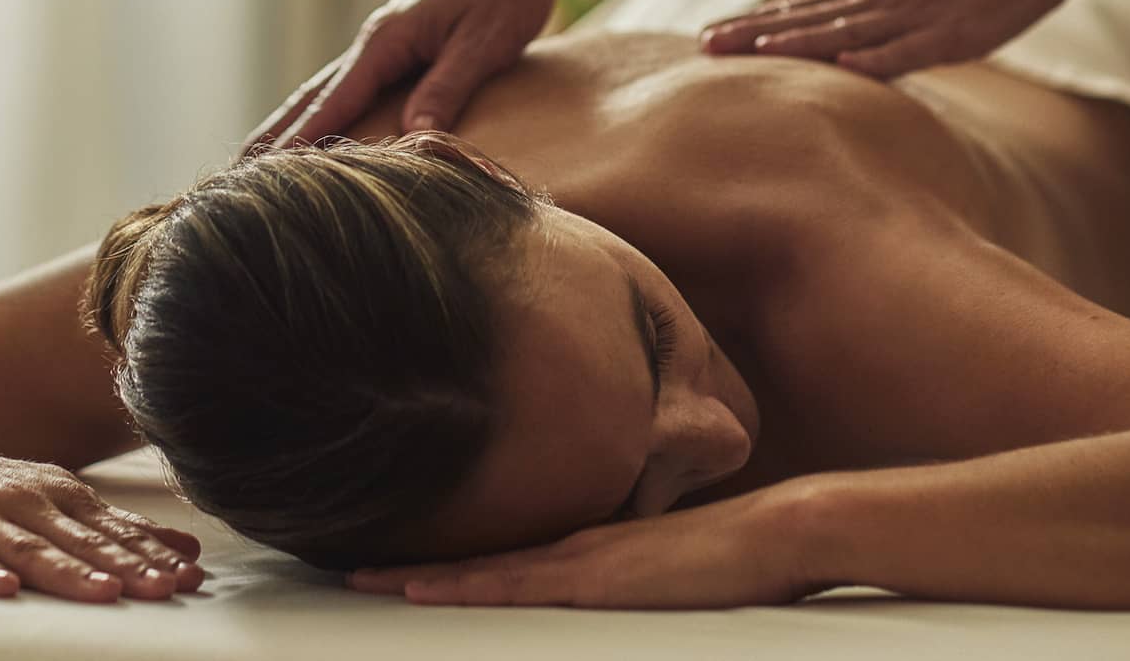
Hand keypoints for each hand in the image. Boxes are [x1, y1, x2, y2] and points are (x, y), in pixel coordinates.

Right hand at [0, 424, 203, 601]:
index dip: (153, 554)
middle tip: (166, 588)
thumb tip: (187, 549)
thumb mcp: (59, 500)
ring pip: (27, 547)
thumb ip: (117, 527)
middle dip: (126, 565)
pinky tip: (3, 590)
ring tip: (106, 591)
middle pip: (81, 539)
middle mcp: (24, 501)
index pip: (114, 529)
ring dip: (68, 569)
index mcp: (60, 495)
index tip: (191, 577)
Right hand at [241, 0, 565, 152]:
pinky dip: (324, 114)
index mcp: (386, 40)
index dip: (300, 140)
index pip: (333, 101)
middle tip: (233, 174)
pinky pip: (351, 90)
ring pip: (326, 93)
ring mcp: (383, 45)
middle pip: (311, 98)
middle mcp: (374, 43)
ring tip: (257, 162)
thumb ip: (447, 87)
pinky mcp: (399, 49)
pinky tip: (317, 134)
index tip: (264, 173)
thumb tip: (413, 137)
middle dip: (273, 136)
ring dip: (290, 126)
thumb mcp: (484, 42)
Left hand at [346, 483, 826, 608]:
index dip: (448, 562)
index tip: (400, 567)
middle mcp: (571, 547)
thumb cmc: (733, 558)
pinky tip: (425, 590)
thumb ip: (629, 579)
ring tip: (364, 579)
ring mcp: (579, 559)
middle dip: (414, 568)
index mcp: (586, 546)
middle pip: (477, 559)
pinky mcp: (593, 577)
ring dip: (421, 577)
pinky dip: (463, 587)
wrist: (776, 533)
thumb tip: (605, 595)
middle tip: (353, 569)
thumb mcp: (665, 572)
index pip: (502, 556)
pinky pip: (513, 584)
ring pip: (481, 571)